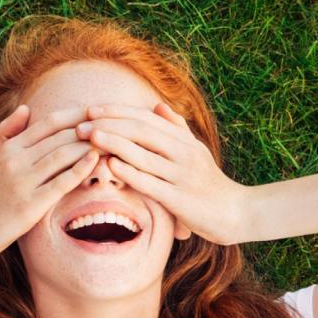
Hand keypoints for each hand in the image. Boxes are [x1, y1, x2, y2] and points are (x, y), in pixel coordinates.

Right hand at [0, 105, 100, 261]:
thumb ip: (7, 131)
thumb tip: (25, 107)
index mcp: (10, 147)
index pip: (49, 123)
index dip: (75, 114)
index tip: (97, 111)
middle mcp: (16, 159)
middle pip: (60, 136)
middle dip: (89, 129)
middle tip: (113, 125)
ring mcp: (22, 181)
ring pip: (62, 155)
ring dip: (89, 146)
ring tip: (111, 142)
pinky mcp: (29, 205)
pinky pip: (59, 183)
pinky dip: (79, 170)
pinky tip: (95, 161)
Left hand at [75, 102, 250, 245]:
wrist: (237, 213)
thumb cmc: (210, 183)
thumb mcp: (195, 151)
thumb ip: (176, 128)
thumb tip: (157, 104)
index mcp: (184, 140)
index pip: (146, 117)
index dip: (117, 111)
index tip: (91, 108)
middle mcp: (184, 152)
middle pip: (142, 130)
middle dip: (109, 123)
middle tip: (81, 123)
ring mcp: (183, 175)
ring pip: (144, 153)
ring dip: (114, 142)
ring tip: (89, 135)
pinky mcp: (180, 199)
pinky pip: (150, 183)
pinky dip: (129, 172)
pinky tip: (109, 165)